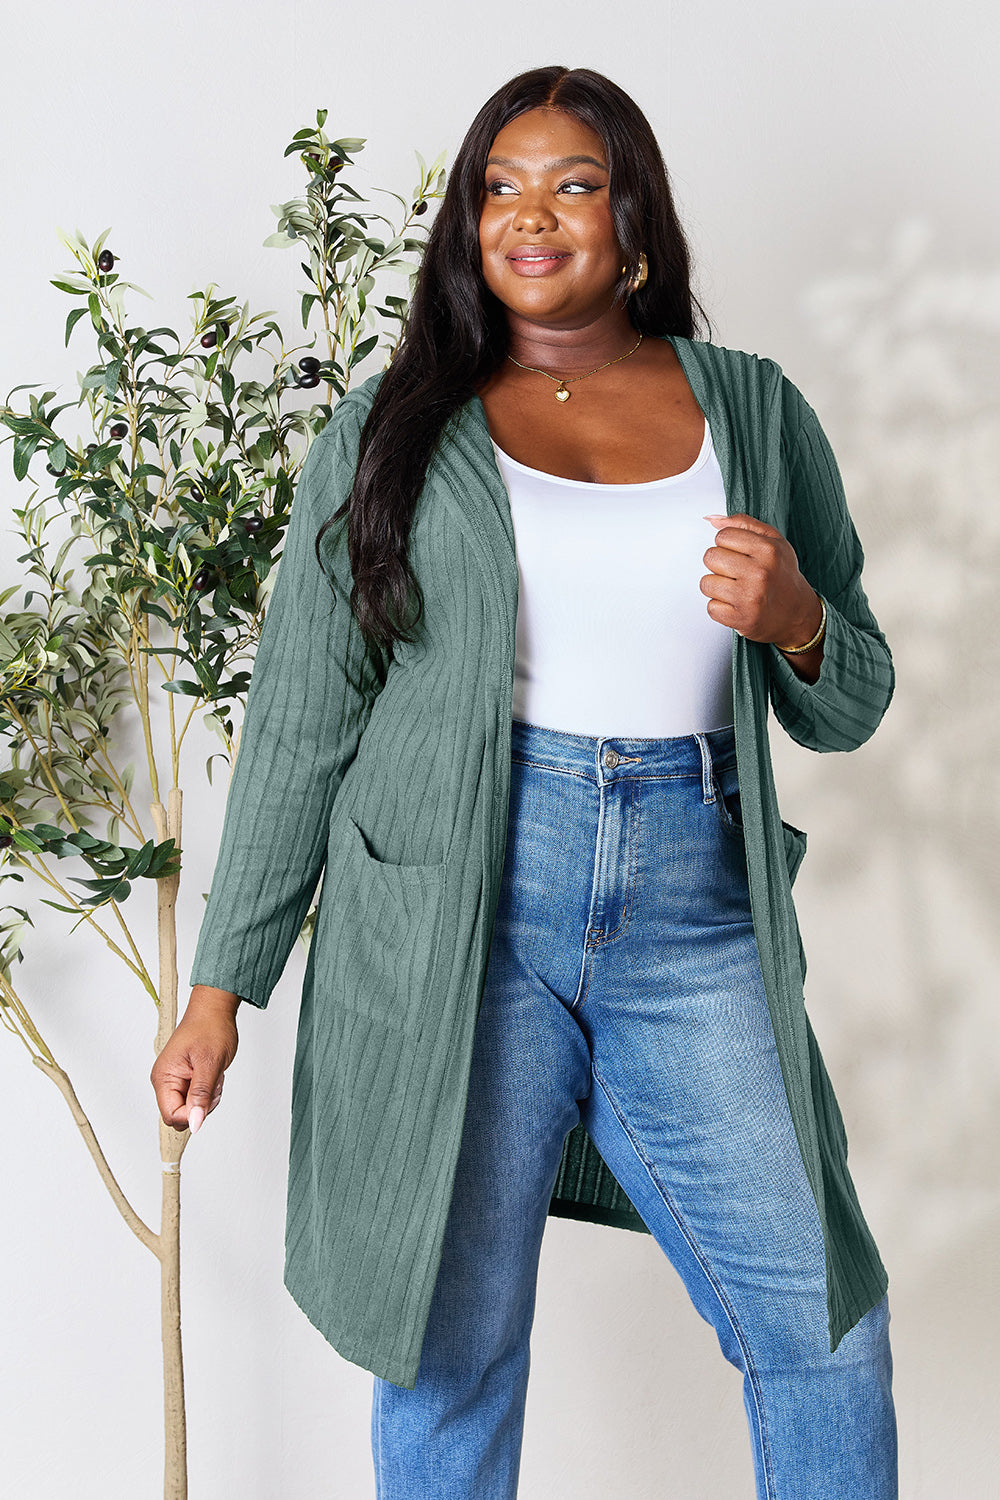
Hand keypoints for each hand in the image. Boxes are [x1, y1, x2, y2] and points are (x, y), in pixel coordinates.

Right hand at [150, 987, 240, 1133]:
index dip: (192, 1114)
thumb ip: (201, 1095)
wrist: (214, 1010)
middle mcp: (165, 1080)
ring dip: (207, 1098)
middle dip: (200, 1106)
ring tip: (214, 1076)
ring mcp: (175, 1080)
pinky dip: (208, 1092)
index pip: (171, 1115)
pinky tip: (213, 1076)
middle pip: (180, 1115)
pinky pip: (196, 1098)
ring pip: (190, 1108)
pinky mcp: (184, 1078)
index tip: (208, 1097)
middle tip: (213, 1084)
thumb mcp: (210, 1063)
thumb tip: (194, 1123)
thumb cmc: (210, 1028)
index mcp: (164, 1077)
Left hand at [701, 514, 822, 649]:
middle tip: (736, 572)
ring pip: (706, 583)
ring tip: (735, 589)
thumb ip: (743, 524)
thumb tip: (710, 519)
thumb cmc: (781, 574)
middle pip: (710, 557)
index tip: (739, 554)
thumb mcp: (773, 541)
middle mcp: (760, 573)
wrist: (797, 614)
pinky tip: (736, 605)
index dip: (727, 544)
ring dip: (716, 587)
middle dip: (719, 564)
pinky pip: (711, 607)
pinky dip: (720, 608)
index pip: (722, 536)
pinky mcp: (742, 619)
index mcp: (768, 550)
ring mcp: (750, 598)